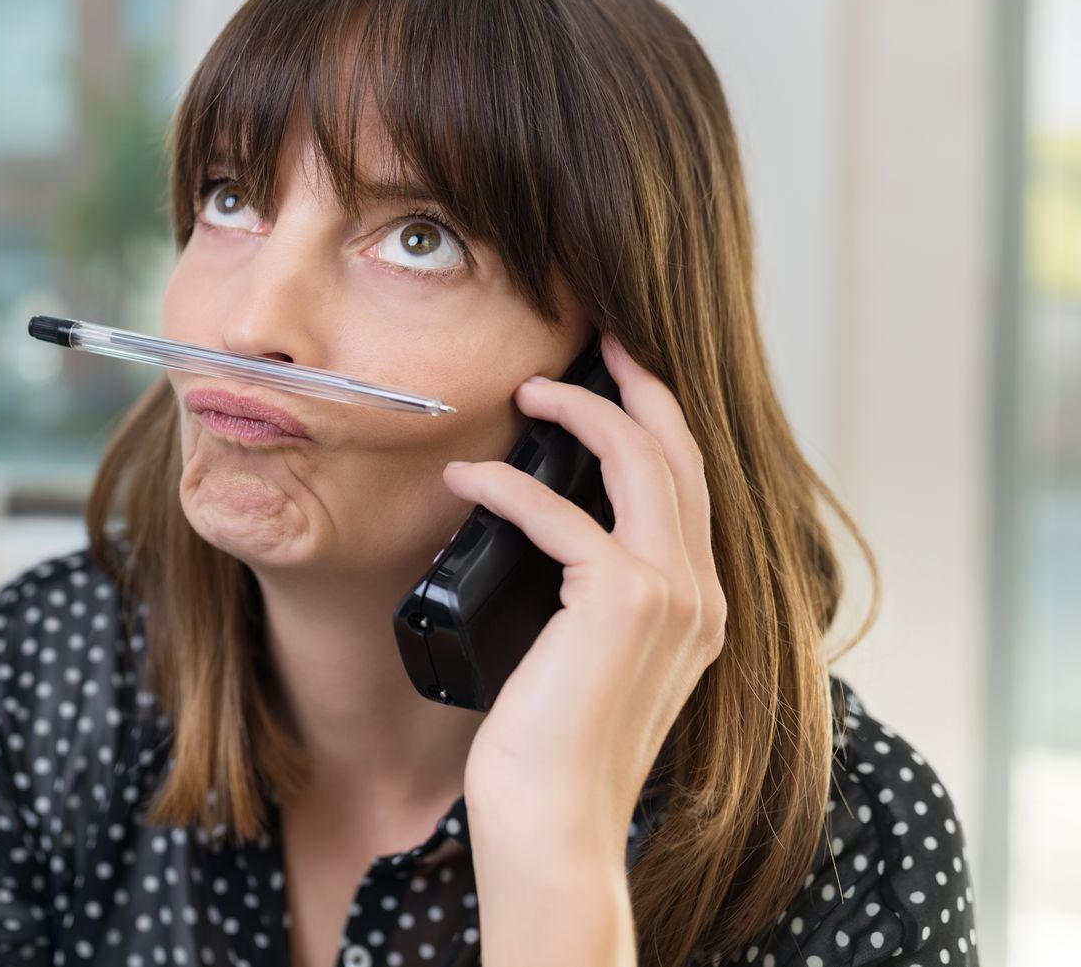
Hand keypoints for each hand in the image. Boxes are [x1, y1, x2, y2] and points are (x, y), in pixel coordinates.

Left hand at [446, 332, 726, 851]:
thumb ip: (591, 600)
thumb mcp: (586, 659)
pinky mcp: (623, 603)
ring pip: (638, 463)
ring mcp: (673, 596)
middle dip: (635, 386)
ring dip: (578, 413)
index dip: (657, 419)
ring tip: (525, 392)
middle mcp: (702, 594)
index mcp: (700, 607)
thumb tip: (542, 534)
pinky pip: (562, 514)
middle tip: (589, 344)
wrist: (556, 824)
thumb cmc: (551, 749)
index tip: (617, 373)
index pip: (689, 487)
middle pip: (678, 454)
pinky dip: (508, 486)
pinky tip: (466, 478)